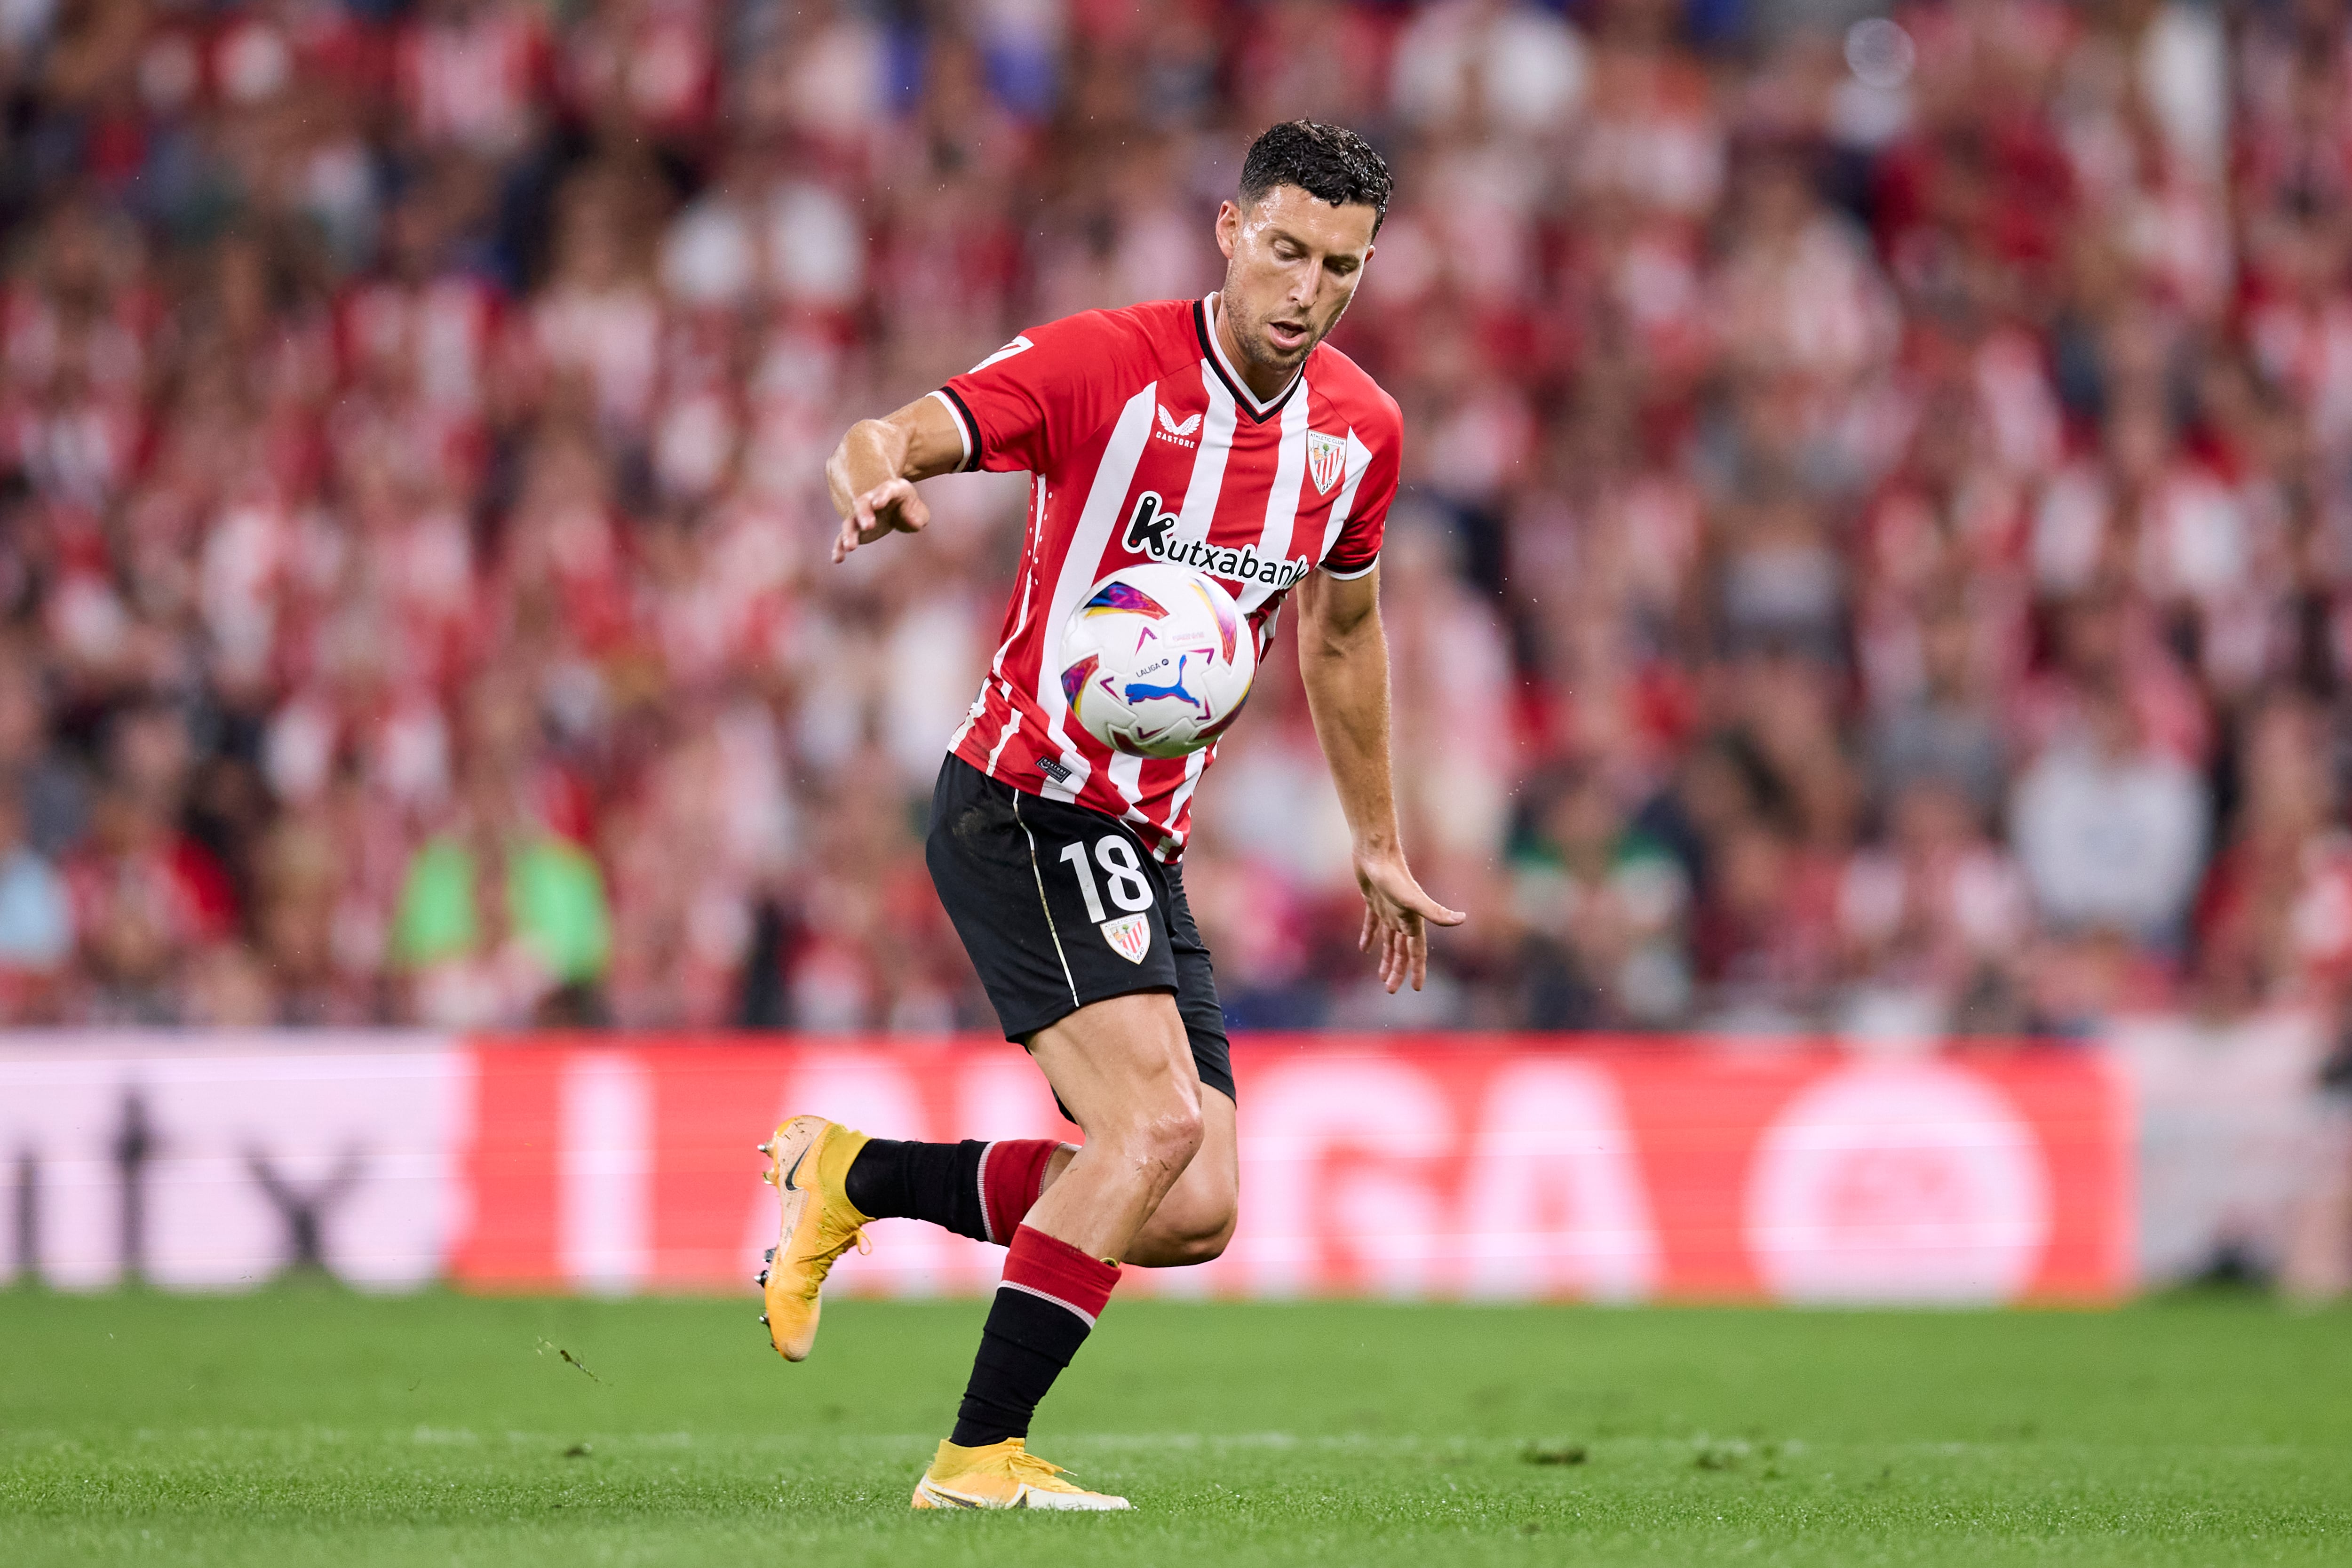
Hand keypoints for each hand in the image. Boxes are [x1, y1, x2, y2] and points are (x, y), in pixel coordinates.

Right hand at [831, 476, 929, 563]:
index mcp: (890, 490)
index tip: (878, 504)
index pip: (886, 490)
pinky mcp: (855, 529)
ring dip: (849, 533)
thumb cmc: (908, 507)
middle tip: (868, 526)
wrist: (896, 507)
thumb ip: (918, 515)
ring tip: (851, 547)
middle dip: (863, 514)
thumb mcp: (918, 510)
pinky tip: (837, 559)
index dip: (882, 496)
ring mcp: (860, 515)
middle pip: (863, 503)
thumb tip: (913, 522)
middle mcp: (871, 500)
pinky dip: (839, 547)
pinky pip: (843, 537)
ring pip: (850, 521)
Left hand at [1353, 848, 1465, 994]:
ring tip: (1381, 976)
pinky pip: (1372, 923)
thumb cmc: (1393, 875)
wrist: (1375, 851)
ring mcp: (1388, 908)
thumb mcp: (1412, 899)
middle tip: (1391, 989)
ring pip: (1389, 940)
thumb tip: (1463, 919)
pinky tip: (1363, 948)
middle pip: (1401, 950)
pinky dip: (1369, 935)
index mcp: (1412, 921)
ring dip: (1386, 958)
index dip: (1417, 969)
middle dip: (1398, 970)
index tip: (1416, 988)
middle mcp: (1403, 917)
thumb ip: (1435, 912)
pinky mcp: (1373, 900)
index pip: (1416, 952)